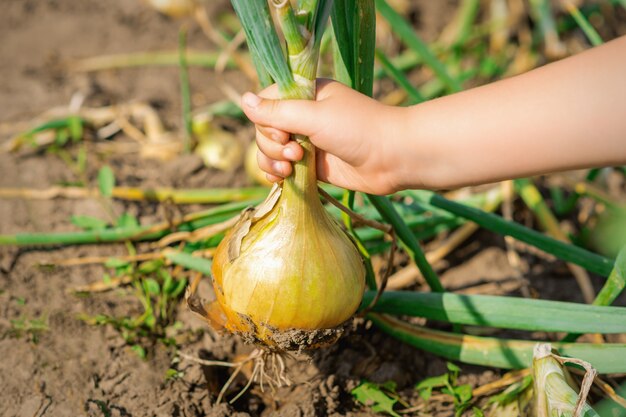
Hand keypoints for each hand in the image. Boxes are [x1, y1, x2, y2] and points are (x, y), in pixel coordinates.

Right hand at [241, 79, 403, 194]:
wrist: (392, 158)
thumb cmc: (357, 129)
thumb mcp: (314, 116)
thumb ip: (277, 111)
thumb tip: (242, 100)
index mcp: (305, 94)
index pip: (266, 102)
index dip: (265, 120)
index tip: (282, 131)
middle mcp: (303, 116)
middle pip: (264, 129)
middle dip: (271, 144)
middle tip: (295, 152)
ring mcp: (306, 142)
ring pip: (270, 151)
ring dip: (273, 161)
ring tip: (293, 168)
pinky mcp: (311, 166)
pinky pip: (282, 169)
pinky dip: (277, 174)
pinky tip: (282, 179)